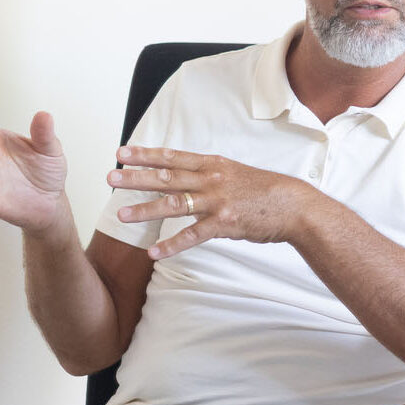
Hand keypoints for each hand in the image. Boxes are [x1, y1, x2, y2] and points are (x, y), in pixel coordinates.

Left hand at [108, 146, 316, 258]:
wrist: (294, 207)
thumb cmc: (265, 192)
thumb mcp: (235, 173)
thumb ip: (209, 175)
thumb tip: (186, 177)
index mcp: (213, 165)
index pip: (173, 157)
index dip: (146, 154)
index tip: (122, 152)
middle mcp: (212, 180)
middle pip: (167, 177)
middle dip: (136, 177)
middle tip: (110, 176)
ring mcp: (217, 202)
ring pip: (174, 205)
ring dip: (145, 210)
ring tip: (120, 214)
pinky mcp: (225, 224)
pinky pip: (193, 236)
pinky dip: (171, 245)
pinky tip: (153, 253)